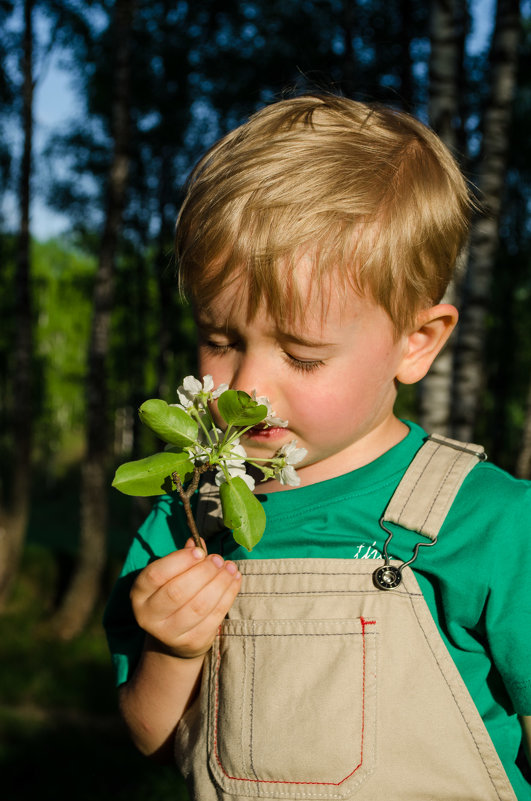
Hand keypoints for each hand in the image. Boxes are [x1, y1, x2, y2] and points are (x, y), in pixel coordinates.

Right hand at [131, 539, 241, 659]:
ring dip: (219, 584)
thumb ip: (182, 558)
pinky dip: (228, 596)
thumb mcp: (170, 576)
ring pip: (198, 606)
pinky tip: (234, 581)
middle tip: (218, 559)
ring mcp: (169, 633)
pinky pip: (214, 617)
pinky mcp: (192, 642)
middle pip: (178, 592)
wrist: (173, 639)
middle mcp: (149, 616)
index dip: (179, 561)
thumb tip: (197, 541)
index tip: (200, 552)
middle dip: (203, 572)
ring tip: (230, 568)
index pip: (156, 575)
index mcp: (139, 593)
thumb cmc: (172, 595)